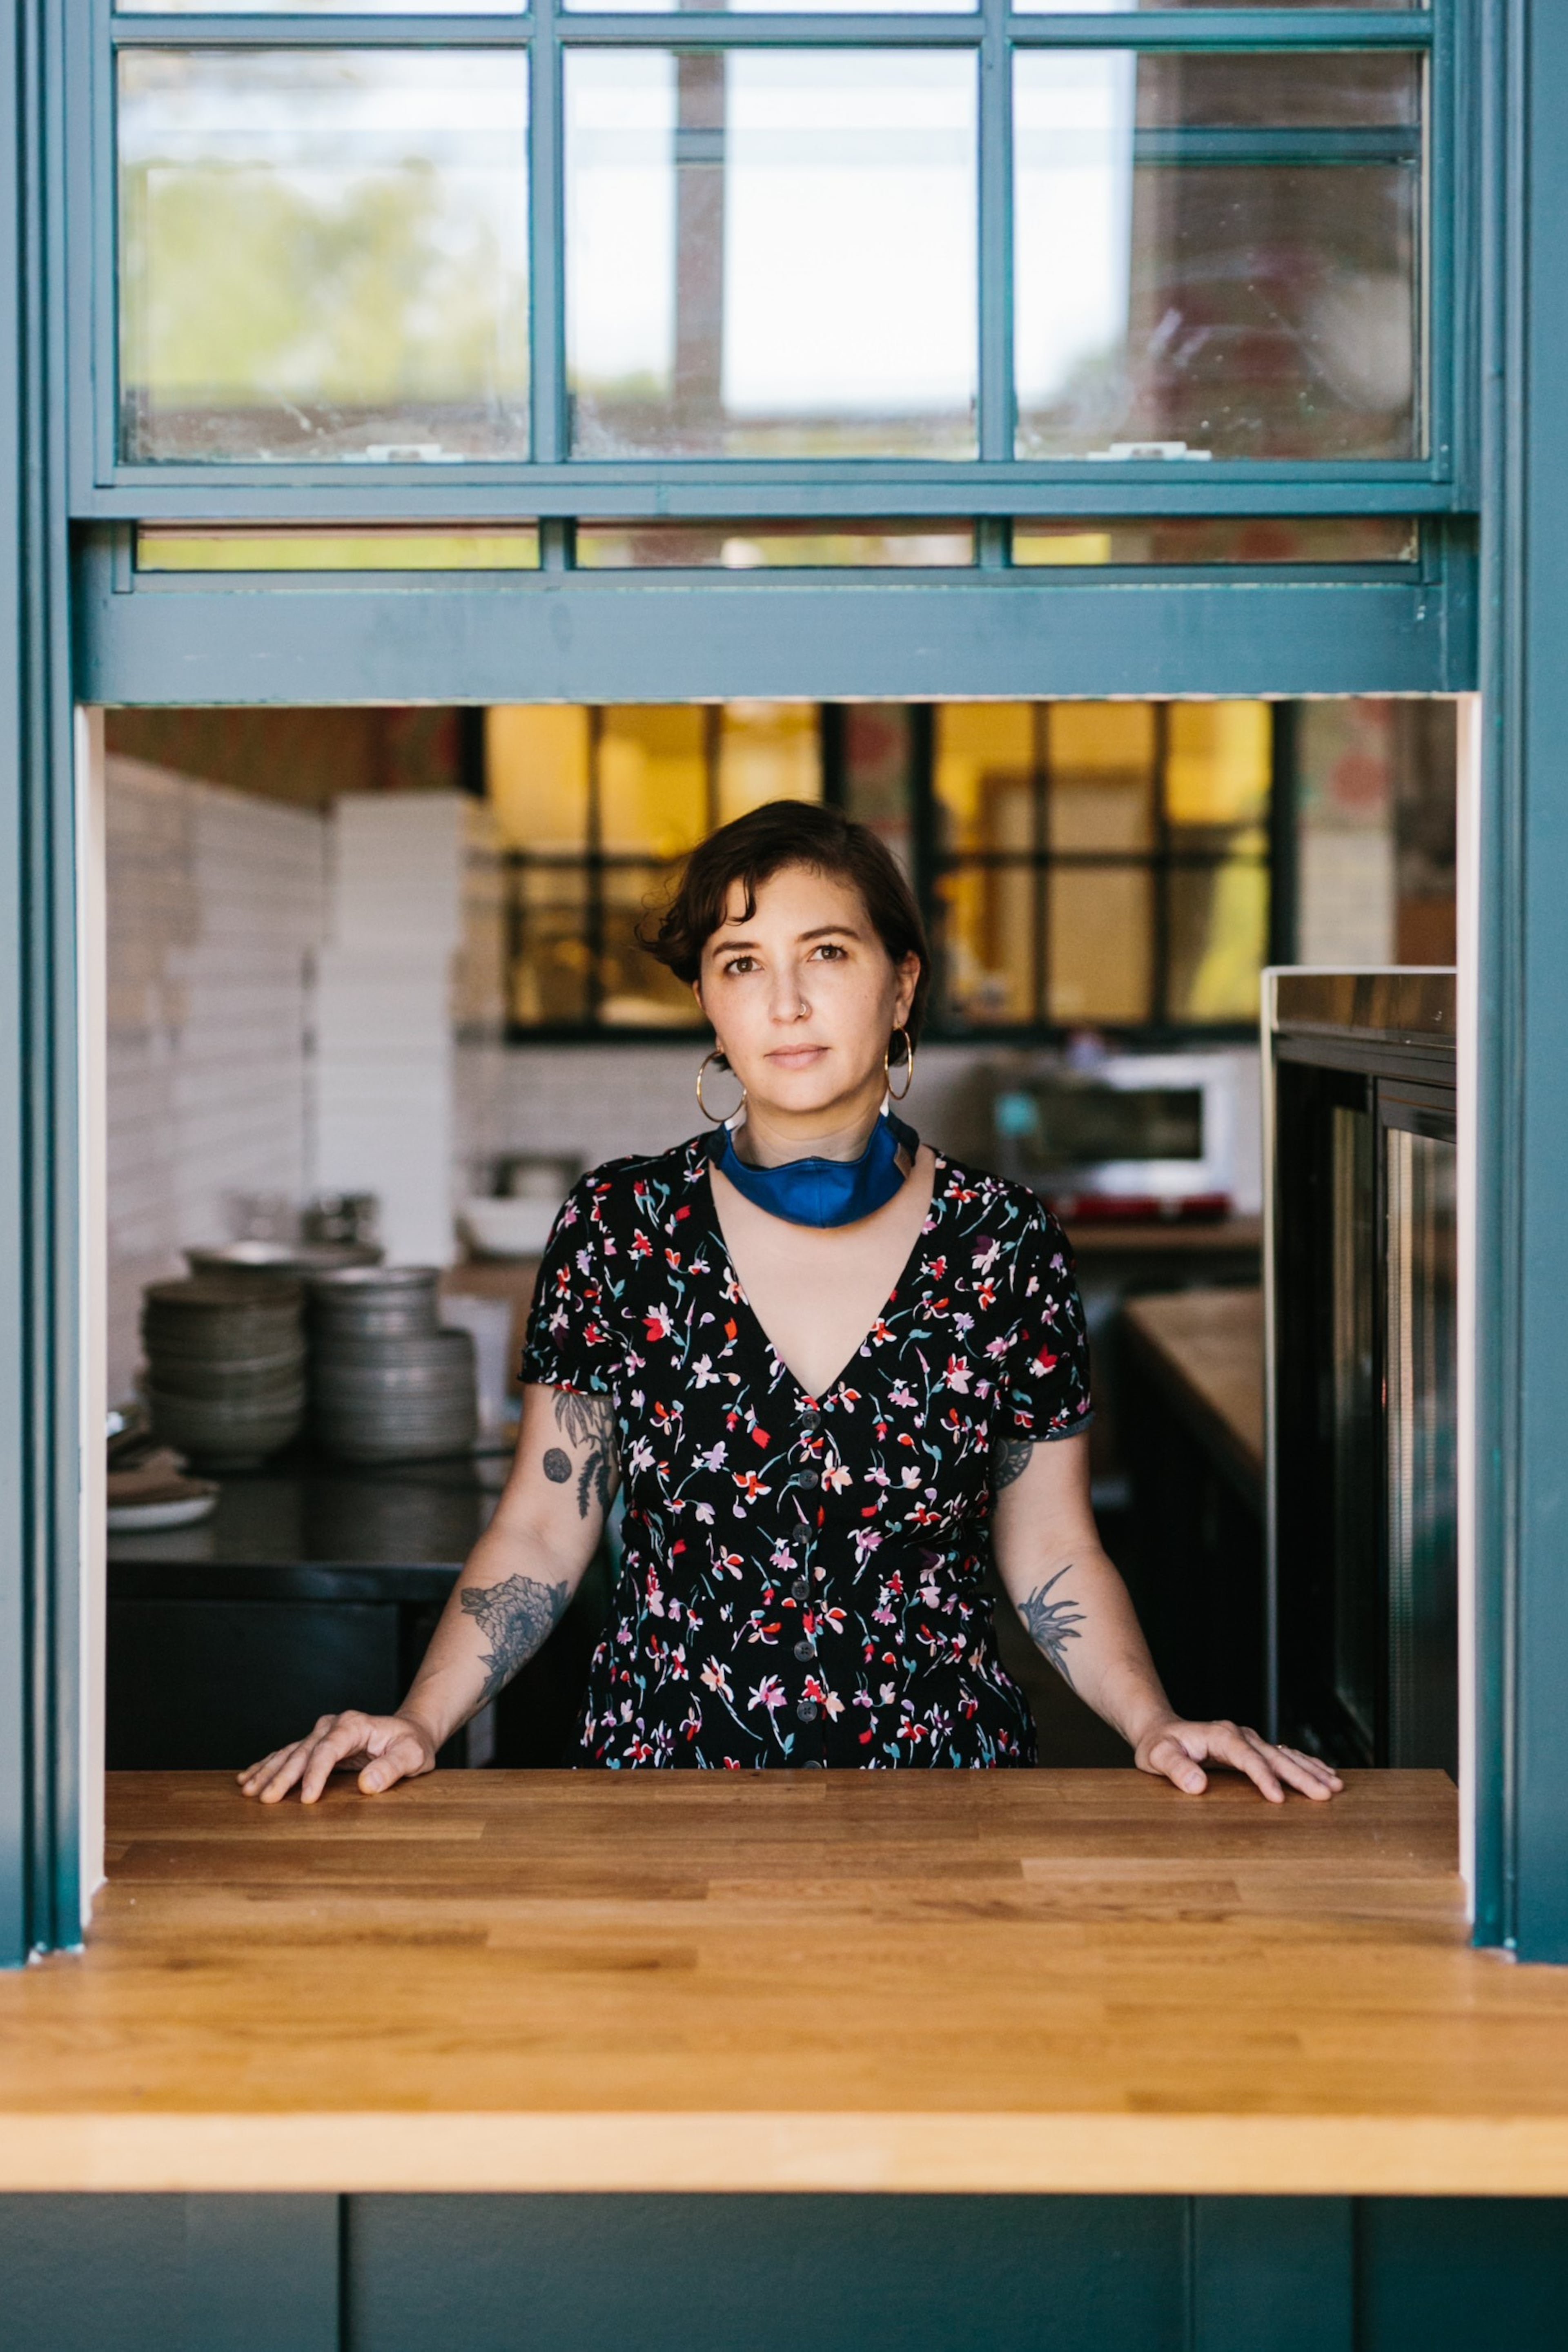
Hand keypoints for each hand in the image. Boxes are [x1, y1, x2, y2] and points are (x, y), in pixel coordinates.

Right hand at [238, 1711, 437, 1804]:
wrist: (409, 1732)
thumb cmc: (412, 1745)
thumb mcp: (413, 1756)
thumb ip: (393, 1768)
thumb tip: (368, 1785)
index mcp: (354, 1725)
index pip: (328, 1749)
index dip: (316, 1773)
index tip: (307, 1799)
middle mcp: (333, 1725)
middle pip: (303, 1751)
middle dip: (283, 1776)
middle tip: (265, 1800)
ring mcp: (321, 1733)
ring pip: (289, 1752)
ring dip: (268, 1771)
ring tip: (248, 1790)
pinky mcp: (316, 1744)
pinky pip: (287, 1754)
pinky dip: (268, 1765)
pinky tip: (248, 1777)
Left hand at [1133, 1715, 1343, 1803]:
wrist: (1161, 1730)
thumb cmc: (1158, 1746)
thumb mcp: (1157, 1756)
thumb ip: (1175, 1768)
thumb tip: (1196, 1783)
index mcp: (1220, 1735)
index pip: (1247, 1757)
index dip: (1263, 1776)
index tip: (1278, 1797)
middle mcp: (1240, 1735)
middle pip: (1275, 1756)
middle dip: (1301, 1775)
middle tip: (1326, 1794)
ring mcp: (1250, 1741)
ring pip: (1286, 1754)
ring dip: (1310, 1770)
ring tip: (1336, 1786)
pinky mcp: (1254, 1749)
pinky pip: (1285, 1756)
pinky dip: (1306, 1764)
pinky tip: (1325, 1773)